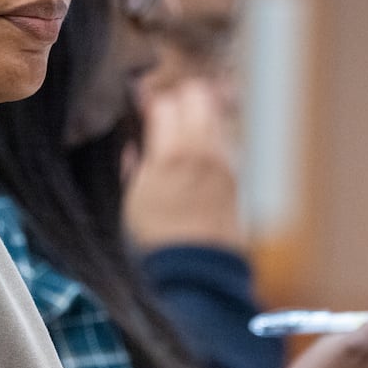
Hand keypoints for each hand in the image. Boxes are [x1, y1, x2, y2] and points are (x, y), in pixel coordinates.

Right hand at [123, 77, 242, 250]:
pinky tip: (195, 157)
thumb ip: (133, 162)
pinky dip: (211, 138)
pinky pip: (224, 139)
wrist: (196, 271)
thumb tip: (134, 141)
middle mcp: (203, 151)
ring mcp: (224, 161)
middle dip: (178, 100)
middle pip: (197, 95)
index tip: (141, 111)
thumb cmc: (156, 241)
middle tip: (163, 117)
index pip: (164, 102)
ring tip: (180, 135)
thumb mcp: (131, 200)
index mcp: (171, 155)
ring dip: (198, 116)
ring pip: (215, 113)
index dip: (149, 104)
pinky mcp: (235, 175)